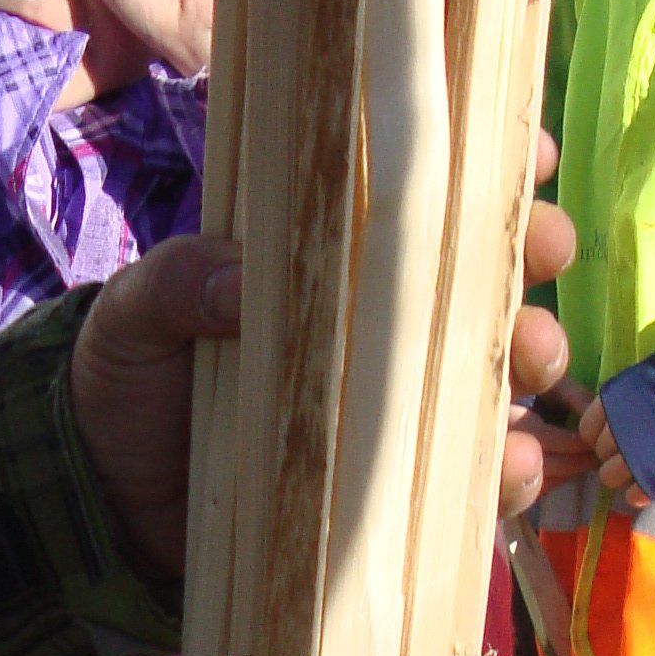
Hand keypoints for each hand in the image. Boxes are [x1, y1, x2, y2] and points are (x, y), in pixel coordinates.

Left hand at [67, 169, 579, 585]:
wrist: (110, 502)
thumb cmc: (130, 381)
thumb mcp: (134, 314)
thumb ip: (176, 283)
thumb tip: (241, 282)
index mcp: (332, 251)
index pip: (421, 192)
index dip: (489, 164)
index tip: (530, 153)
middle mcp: (383, 319)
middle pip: (487, 270)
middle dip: (535, 250)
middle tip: (543, 249)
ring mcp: (398, 401)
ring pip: (501, 368)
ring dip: (536, 355)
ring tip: (531, 358)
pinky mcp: (399, 485)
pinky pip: (475, 477)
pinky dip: (512, 472)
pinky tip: (514, 465)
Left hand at [582, 359, 654, 505]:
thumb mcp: (645, 376)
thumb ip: (626, 396)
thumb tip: (620, 407)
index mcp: (611, 405)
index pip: (587, 430)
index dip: (600, 434)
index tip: (616, 434)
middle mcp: (615, 432)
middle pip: (599, 454)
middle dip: (613, 453)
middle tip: (635, 449)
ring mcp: (631, 457)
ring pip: (610, 477)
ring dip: (624, 474)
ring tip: (643, 467)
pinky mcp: (652, 477)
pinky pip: (634, 494)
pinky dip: (640, 492)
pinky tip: (651, 484)